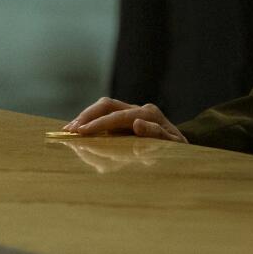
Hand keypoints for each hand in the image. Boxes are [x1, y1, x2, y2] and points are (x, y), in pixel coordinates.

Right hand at [62, 96, 184, 141]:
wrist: (183, 147)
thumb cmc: (178, 149)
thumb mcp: (174, 145)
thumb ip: (156, 133)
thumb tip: (137, 123)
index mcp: (149, 113)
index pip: (119, 115)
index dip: (100, 123)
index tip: (83, 131)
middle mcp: (139, 108)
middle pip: (107, 105)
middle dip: (87, 116)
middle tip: (71, 130)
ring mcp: (131, 111)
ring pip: (104, 107)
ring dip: (86, 117)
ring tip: (69, 129)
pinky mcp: (126, 118)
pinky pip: (105, 115)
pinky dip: (91, 121)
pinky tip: (79, 129)